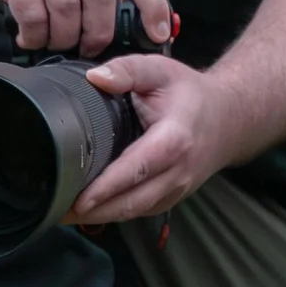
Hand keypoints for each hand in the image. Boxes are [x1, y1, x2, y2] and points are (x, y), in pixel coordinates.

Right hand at [0, 0, 171, 53]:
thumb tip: (139, 19)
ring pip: (67, 8)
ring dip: (66, 37)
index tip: (156, 34)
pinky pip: (33, 15)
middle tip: (91, 47)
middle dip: (99, 32)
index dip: (152, 5)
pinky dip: (37, 36)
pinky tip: (33, 38)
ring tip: (59, 42)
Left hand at [70, 54, 239, 222]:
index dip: (107, 187)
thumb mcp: (161, 70)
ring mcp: (177, 189)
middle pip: (133, 201)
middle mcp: (178, 171)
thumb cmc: (190, 94)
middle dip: (95, 211)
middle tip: (56, 211)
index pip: (137, 168)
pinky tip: (90, 210)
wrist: (229, 118)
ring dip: (101, 216)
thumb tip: (95, 78)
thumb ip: (128, 70)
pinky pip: (140, 210)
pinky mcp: (171, 198)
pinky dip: (114, 213)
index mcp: (174, 139)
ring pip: (135, 211)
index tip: (78, 199)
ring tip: (64, 214)